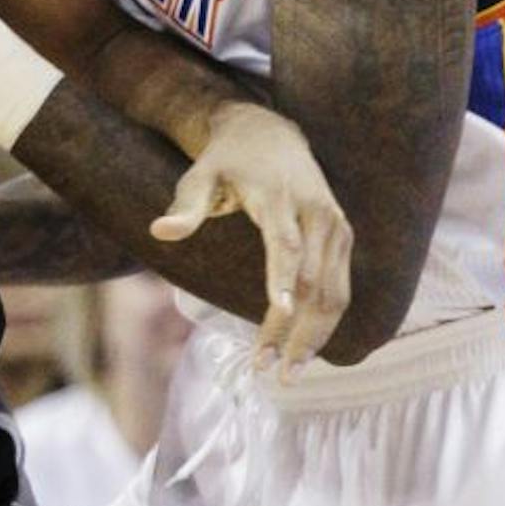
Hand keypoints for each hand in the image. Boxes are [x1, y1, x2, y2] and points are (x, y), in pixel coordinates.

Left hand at [155, 103, 351, 377]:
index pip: (285, 245)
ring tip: (287, 372)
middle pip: (314, 281)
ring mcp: (337, 227)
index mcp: (281, 198)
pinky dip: (327, 323)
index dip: (283, 280)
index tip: (278, 315)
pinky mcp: (344, 238)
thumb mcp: (200, 175)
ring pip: (334, 293)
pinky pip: (341, 289)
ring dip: (315, 337)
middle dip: (295, 330)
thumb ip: (185, 206)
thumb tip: (160, 232)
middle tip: (271, 371)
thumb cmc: (228, 160)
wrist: (271, 133)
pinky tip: (306, 351)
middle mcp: (317, 214)